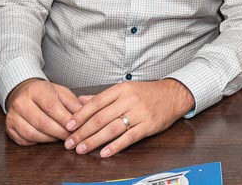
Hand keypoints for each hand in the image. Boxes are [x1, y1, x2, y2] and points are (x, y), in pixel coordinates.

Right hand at [5, 78, 82, 145]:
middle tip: (72, 137)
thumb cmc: (45, 93)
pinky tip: (49, 138)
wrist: (23, 93)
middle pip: (42, 122)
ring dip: (50, 139)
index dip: (64, 119)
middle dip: (60, 132)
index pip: (51, 106)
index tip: (76, 126)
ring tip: (62, 138)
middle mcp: (20, 103)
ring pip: (32, 134)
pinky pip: (25, 140)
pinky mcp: (9, 129)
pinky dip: (39, 142)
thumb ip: (72, 103)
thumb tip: (84, 115)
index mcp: (35, 90)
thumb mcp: (61, 92)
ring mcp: (12, 117)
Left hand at [64, 79, 193, 157]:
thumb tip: (80, 101)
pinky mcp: (149, 125)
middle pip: (101, 118)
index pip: (96, 103)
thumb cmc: (147, 93)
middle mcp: (129, 100)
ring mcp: (140, 113)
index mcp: (122, 89)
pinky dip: (115, 146)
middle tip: (70, 143)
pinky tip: (105, 152)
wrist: (173, 94)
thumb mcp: (125, 89)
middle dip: (82, 132)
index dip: (80, 116)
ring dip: (94, 141)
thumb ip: (102, 97)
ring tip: (82, 149)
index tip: (67, 126)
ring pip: (112, 128)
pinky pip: (129, 137)